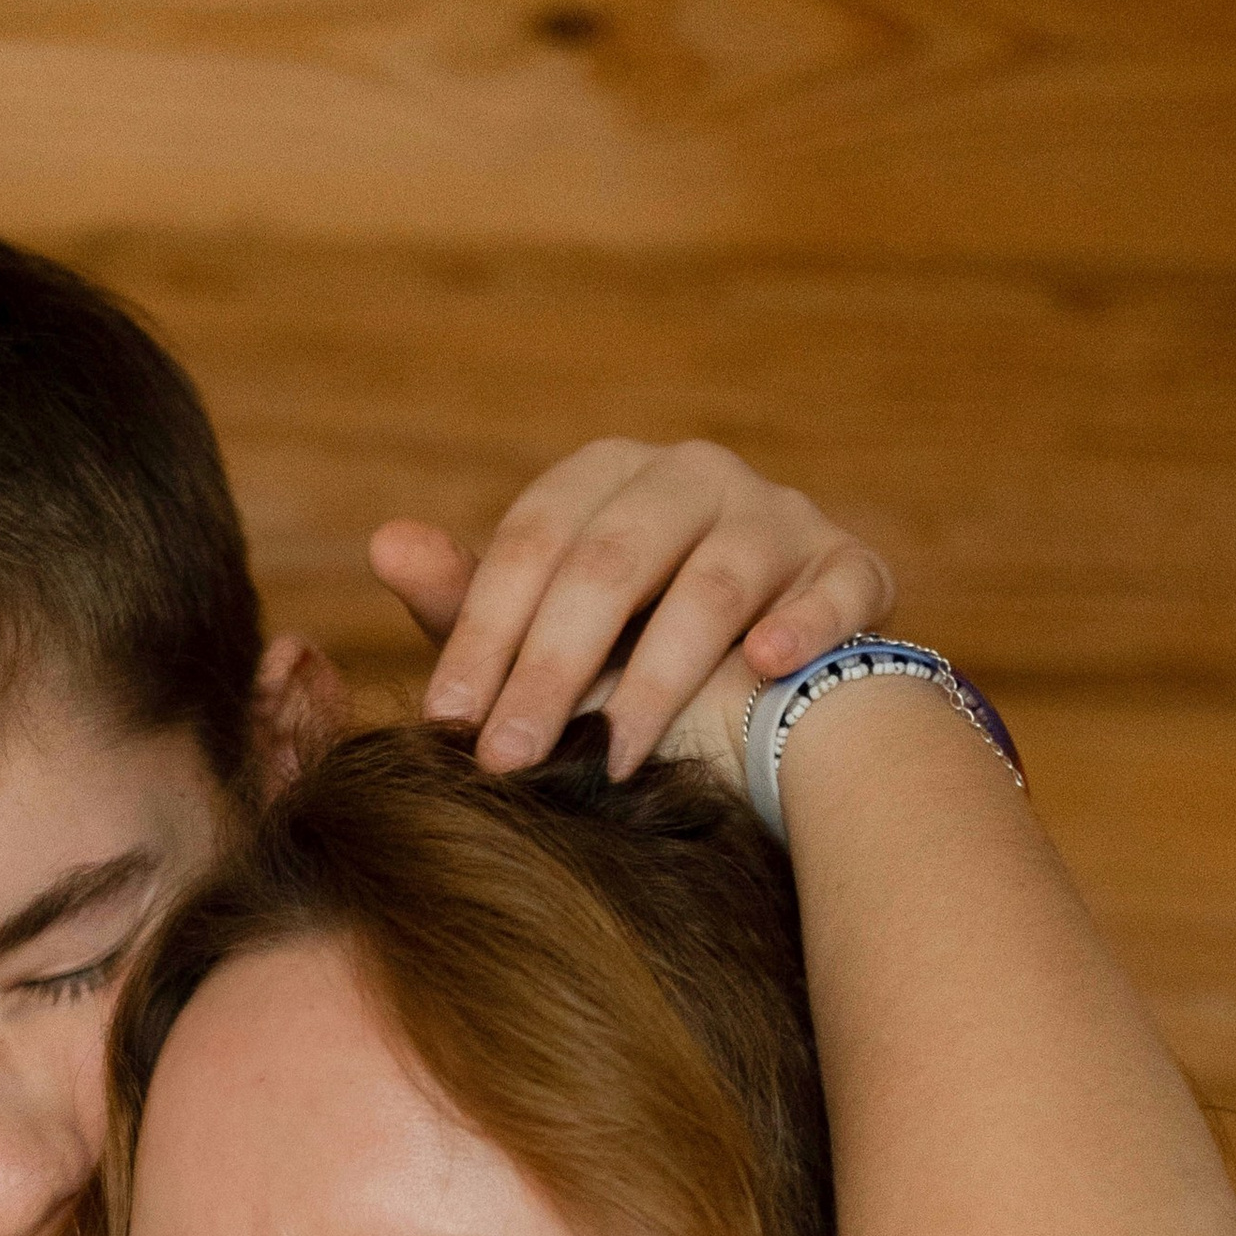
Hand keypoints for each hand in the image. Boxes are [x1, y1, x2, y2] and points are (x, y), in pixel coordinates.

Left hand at [370, 439, 892, 785]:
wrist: (775, 692)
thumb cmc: (639, 656)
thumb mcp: (547, 631)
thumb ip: (473, 599)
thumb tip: (385, 545)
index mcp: (611, 477)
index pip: (535, 538)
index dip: (484, 630)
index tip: (445, 722)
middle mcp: (695, 477)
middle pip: (614, 561)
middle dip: (554, 668)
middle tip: (509, 758)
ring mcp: (780, 518)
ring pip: (716, 583)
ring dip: (661, 678)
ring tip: (620, 758)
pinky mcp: (851, 567)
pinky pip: (835, 588)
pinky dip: (802, 625)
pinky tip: (762, 668)